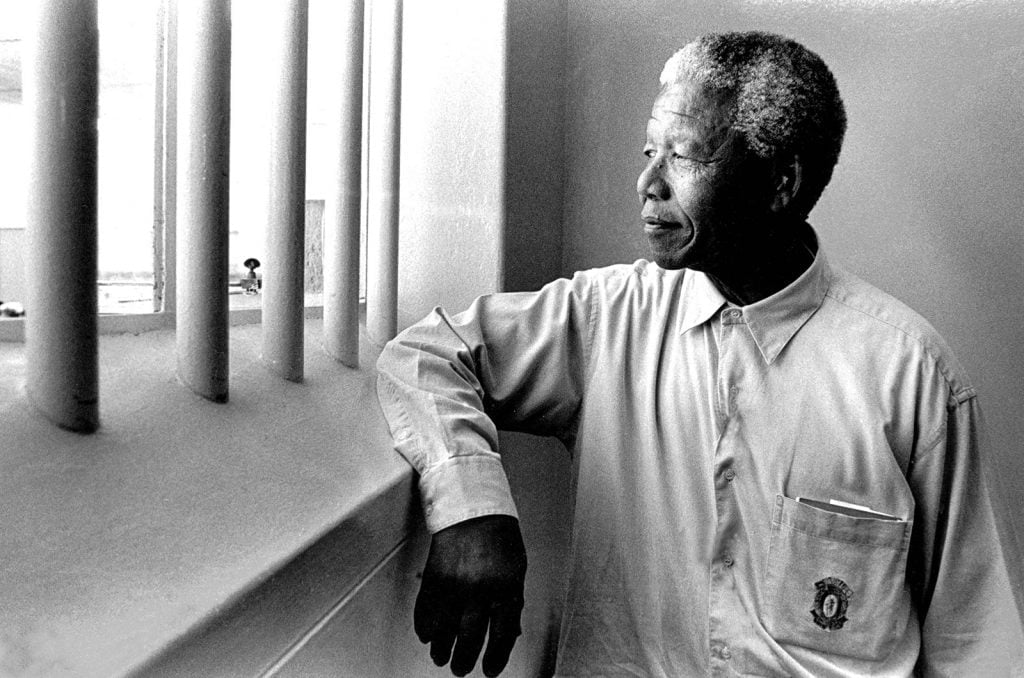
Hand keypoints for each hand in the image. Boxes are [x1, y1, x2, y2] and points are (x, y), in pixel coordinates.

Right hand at [415, 515, 526, 676]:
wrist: (473, 508)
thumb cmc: (499, 536)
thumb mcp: (516, 569)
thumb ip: (512, 601)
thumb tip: (509, 633)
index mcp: (505, 589)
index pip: (501, 635)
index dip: (495, 657)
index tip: (489, 670)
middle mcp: (479, 590)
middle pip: (470, 637)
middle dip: (464, 659)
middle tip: (460, 668)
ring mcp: (454, 585)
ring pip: (445, 629)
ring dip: (442, 649)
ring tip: (441, 657)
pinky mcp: (434, 578)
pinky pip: (426, 610)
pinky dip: (424, 626)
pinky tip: (427, 636)